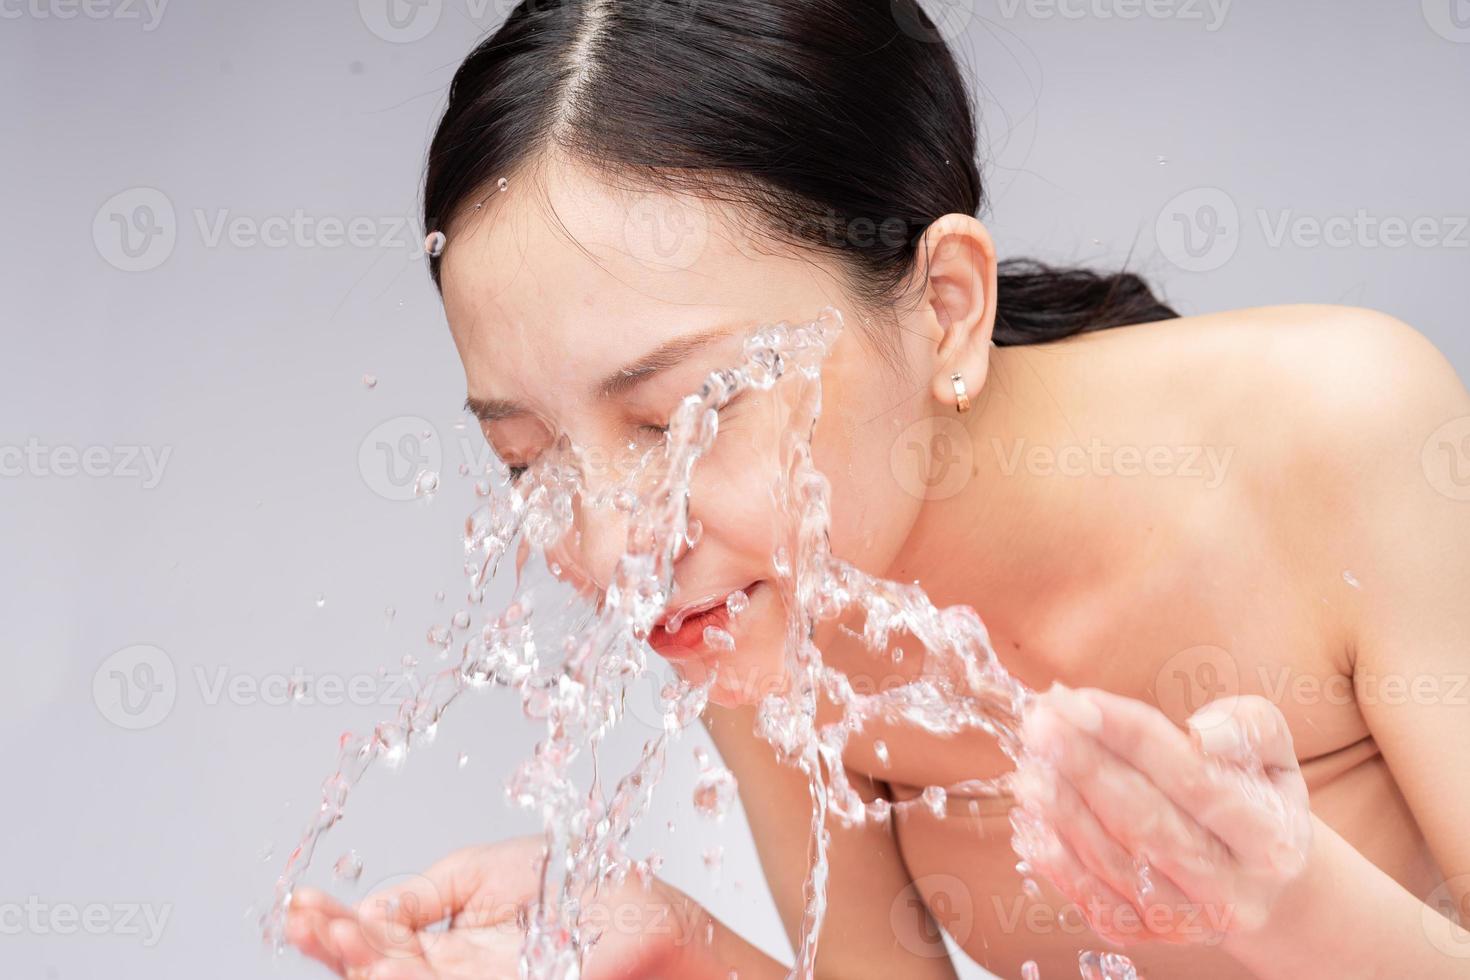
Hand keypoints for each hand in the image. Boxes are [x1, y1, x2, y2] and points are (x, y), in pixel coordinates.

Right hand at [286, 835, 710, 978]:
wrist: (657, 917)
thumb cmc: (581, 892)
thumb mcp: (489, 874)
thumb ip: (424, 895)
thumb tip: (362, 911)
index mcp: (449, 952)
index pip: (382, 948)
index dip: (340, 931)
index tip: (303, 908)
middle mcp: (463, 979)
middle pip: (390, 977)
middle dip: (345, 950)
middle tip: (309, 922)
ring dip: (375, 968)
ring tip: (344, 940)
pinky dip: (421, 977)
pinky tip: (396, 962)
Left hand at [1010, 686, 1312, 946]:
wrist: (1265, 884)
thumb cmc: (1255, 796)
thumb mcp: (1273, 753)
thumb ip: (1249, 727)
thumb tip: (1203, 735)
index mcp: (1271, 838)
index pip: (1194, 779)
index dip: (1131, 737)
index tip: (1079, 701)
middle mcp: (1234, 890)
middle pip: (1148, 824)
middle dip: (1086, 770)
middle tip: (1039, 726)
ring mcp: (1189, 920)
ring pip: (1115, 863)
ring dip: (1063, 812)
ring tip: (1029, 768)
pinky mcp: (1149, 937)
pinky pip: (1094, 900)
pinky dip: (1057, 861)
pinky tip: (1030, 820)